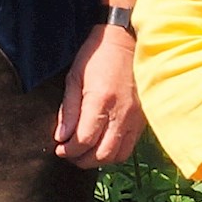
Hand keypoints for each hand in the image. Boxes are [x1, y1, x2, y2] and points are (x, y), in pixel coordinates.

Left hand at [53, 24, 143, 167]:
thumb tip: (61, 137)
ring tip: (85, 153)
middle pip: (101, 154)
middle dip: (82, 160)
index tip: (59, 148)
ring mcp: (135, 118)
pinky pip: (129, 147)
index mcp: (101, 101)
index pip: (84, 140)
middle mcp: (121, 113)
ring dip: (98, 160)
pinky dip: (114, 153)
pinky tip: (102, 145)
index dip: (68, 150)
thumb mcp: (74, 78)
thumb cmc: (98, 56)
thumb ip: (68, 110)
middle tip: (70, 154)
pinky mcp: (142, 119)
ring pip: (117, 155)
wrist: (127, 40)